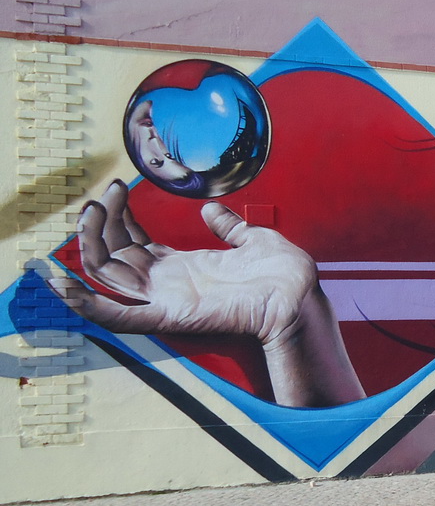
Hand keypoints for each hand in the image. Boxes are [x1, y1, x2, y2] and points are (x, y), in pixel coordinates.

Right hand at [50, 180, 363, 406]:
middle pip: (113, 256)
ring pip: (108, 277)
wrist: (299, 293)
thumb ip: (228, 226)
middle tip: (102, 195)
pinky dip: (87, 304)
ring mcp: (166, 301)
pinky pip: (118, 316)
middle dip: (98, 225)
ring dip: (89, 245)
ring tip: (89, 212)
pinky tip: (64, 285)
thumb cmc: (283, 273)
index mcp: (184, 267)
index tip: (114, 189)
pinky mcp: (169, 316)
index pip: (132, 243)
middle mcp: (169, 285)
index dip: (117, 217)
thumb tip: (211, 210)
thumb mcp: (251, 238)